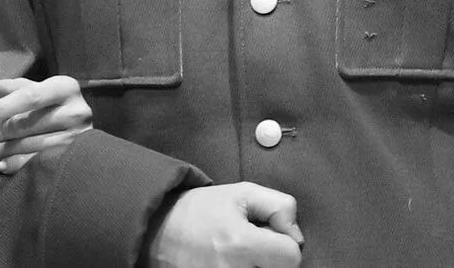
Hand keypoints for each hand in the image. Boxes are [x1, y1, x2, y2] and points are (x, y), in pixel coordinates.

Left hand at [0, 74, 92, 174]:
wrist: (85, 124)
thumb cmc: (55, 103)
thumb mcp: (38, 90)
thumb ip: (10, 87)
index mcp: (64, 87)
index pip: (26, 98)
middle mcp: (75, 110)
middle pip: (27, 124)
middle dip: (0, 133)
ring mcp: (77, 136)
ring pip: (31, 145)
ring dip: (3, 152)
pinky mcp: (73, 156)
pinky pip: (38, 162)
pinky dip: (16, 165)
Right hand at [143, 183, 303, 267]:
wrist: (158, 231)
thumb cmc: (200, 210)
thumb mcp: (240, 192)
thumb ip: (278, 206)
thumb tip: (296, 234)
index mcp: (240, 244)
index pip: (291, 257)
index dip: (284, 242)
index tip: (267, 235)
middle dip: (269, 258)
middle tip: (250, 245)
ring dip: (256, 267)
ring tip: (237, 255)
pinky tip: (229, 264)